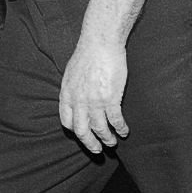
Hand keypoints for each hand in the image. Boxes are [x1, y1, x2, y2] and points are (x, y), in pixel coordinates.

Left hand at [58, 36, 128, 153]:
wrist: (100, 43)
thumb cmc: (87, 55)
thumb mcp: (71, 74)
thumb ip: (73, 90)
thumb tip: (76, 100)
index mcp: (67, 93)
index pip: (66, 121)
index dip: (75, 131)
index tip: (83, 135)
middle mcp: (78, 100)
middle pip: (81, 131)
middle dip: (90, 143)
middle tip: (98, 150)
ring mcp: (93, 100)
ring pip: (100, 129)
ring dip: (107, 139)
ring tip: (113, 142)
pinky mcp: (110, 98)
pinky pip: (116, 120)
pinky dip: (120, 129)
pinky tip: (124, 131)